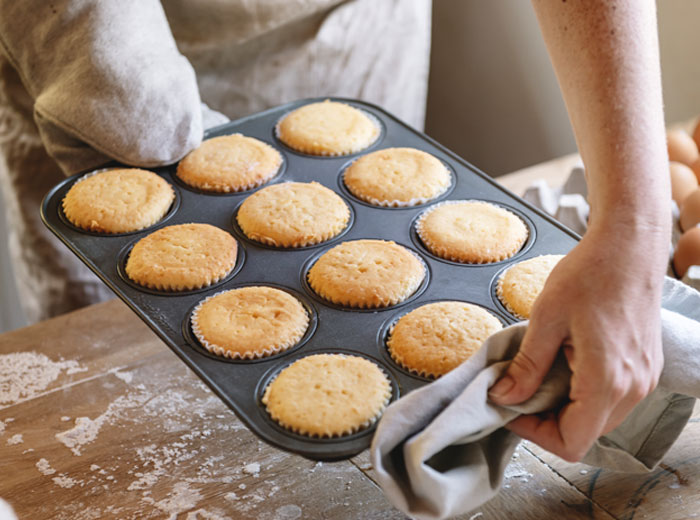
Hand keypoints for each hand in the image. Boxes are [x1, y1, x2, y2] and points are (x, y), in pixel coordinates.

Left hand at [488, 223, 664, 461]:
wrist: (629, 245)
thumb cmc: (590, 274)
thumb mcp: (546, 319)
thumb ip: (527, 366)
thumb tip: (503, 397)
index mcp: (607, 381)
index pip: (571, 442)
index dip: (534, 433)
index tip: (510, 407)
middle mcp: (633, 388)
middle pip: (584, 435)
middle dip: (546, 420)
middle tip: (518, 389)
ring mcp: (643, 379)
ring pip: (599, 419)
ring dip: (565, 407)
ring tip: (539, 374)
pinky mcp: (645, 367)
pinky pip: (612, 399)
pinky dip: (584, 394)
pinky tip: (564, 364)